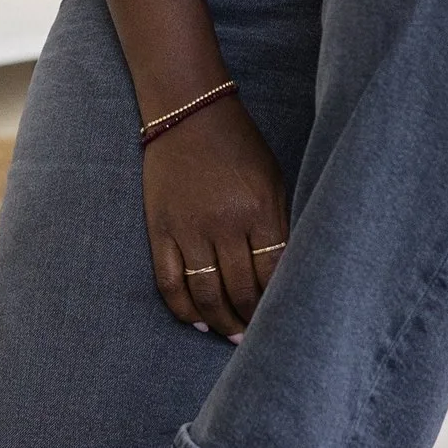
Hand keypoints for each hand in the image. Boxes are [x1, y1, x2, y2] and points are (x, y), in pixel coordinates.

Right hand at [144, 90, 292, 339]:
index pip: (274, 274)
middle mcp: (225, 224)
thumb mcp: (274, 177)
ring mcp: (189, 229)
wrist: (188, 110)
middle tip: (260, 337)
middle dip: (253, 319)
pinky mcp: (162, 230)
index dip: (279, 303)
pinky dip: (184, 308)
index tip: (285, 319)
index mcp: (260, 209)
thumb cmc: (239, 144)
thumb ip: (280, 223)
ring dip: (222, 323)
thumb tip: (286, 273)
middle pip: (242, 290)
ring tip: (233, 336)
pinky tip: (199, 320)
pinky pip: (170, 282)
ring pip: (207, 294)